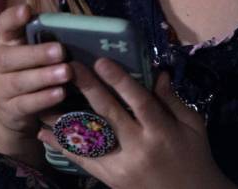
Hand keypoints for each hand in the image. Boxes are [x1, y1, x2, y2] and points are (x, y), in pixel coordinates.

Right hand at [0, 4, 71, 159]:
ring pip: (19, 82)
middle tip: (60, 51)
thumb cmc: (31, 70)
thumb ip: (44, 38)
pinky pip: (26, 104)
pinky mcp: (9, 109)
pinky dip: (43, 99)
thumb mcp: (33, 52)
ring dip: (44, 77)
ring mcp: (0, 87)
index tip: (27, 10)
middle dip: (36, 54)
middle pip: (9, 57)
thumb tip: (73, 25)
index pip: (4, 24)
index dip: (13, 17)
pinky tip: (60, 93)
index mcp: (5, 42)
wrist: (14, 111)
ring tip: (66, 73)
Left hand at [38, 59, 233, 188]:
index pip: (139, 102)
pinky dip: (62, 146)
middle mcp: (139, 148)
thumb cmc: (194, 157)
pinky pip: (83, 161)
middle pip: (109, 115)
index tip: (101, 61)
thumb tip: (157, 72)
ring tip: (43, 98)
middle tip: (70, 68)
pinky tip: (44, 132)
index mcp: (161, 132)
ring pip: (88, 140)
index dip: (120, 81)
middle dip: (88, 89)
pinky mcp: (110, 180)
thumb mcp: (193, 126)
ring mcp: (122, 166)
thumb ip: (172, 99)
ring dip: (64, 119)